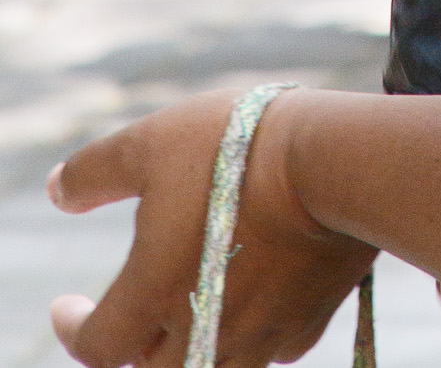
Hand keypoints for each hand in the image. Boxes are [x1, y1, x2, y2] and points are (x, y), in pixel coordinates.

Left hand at [49, 90, 371, 366]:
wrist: (334, 161)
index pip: (96, 347)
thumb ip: (95, 172)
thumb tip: (57, 190)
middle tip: (131, 322)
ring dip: (195, 352)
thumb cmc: (234, 148)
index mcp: (153, 296)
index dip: (74, 329)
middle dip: (135, 351)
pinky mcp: (308, 323)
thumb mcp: (151, 143)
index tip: (66, 307)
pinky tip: (257, 307)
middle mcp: (202, 330)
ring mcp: (260, 335)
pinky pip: (272, 351)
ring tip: (192, 320)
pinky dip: (255, 337)